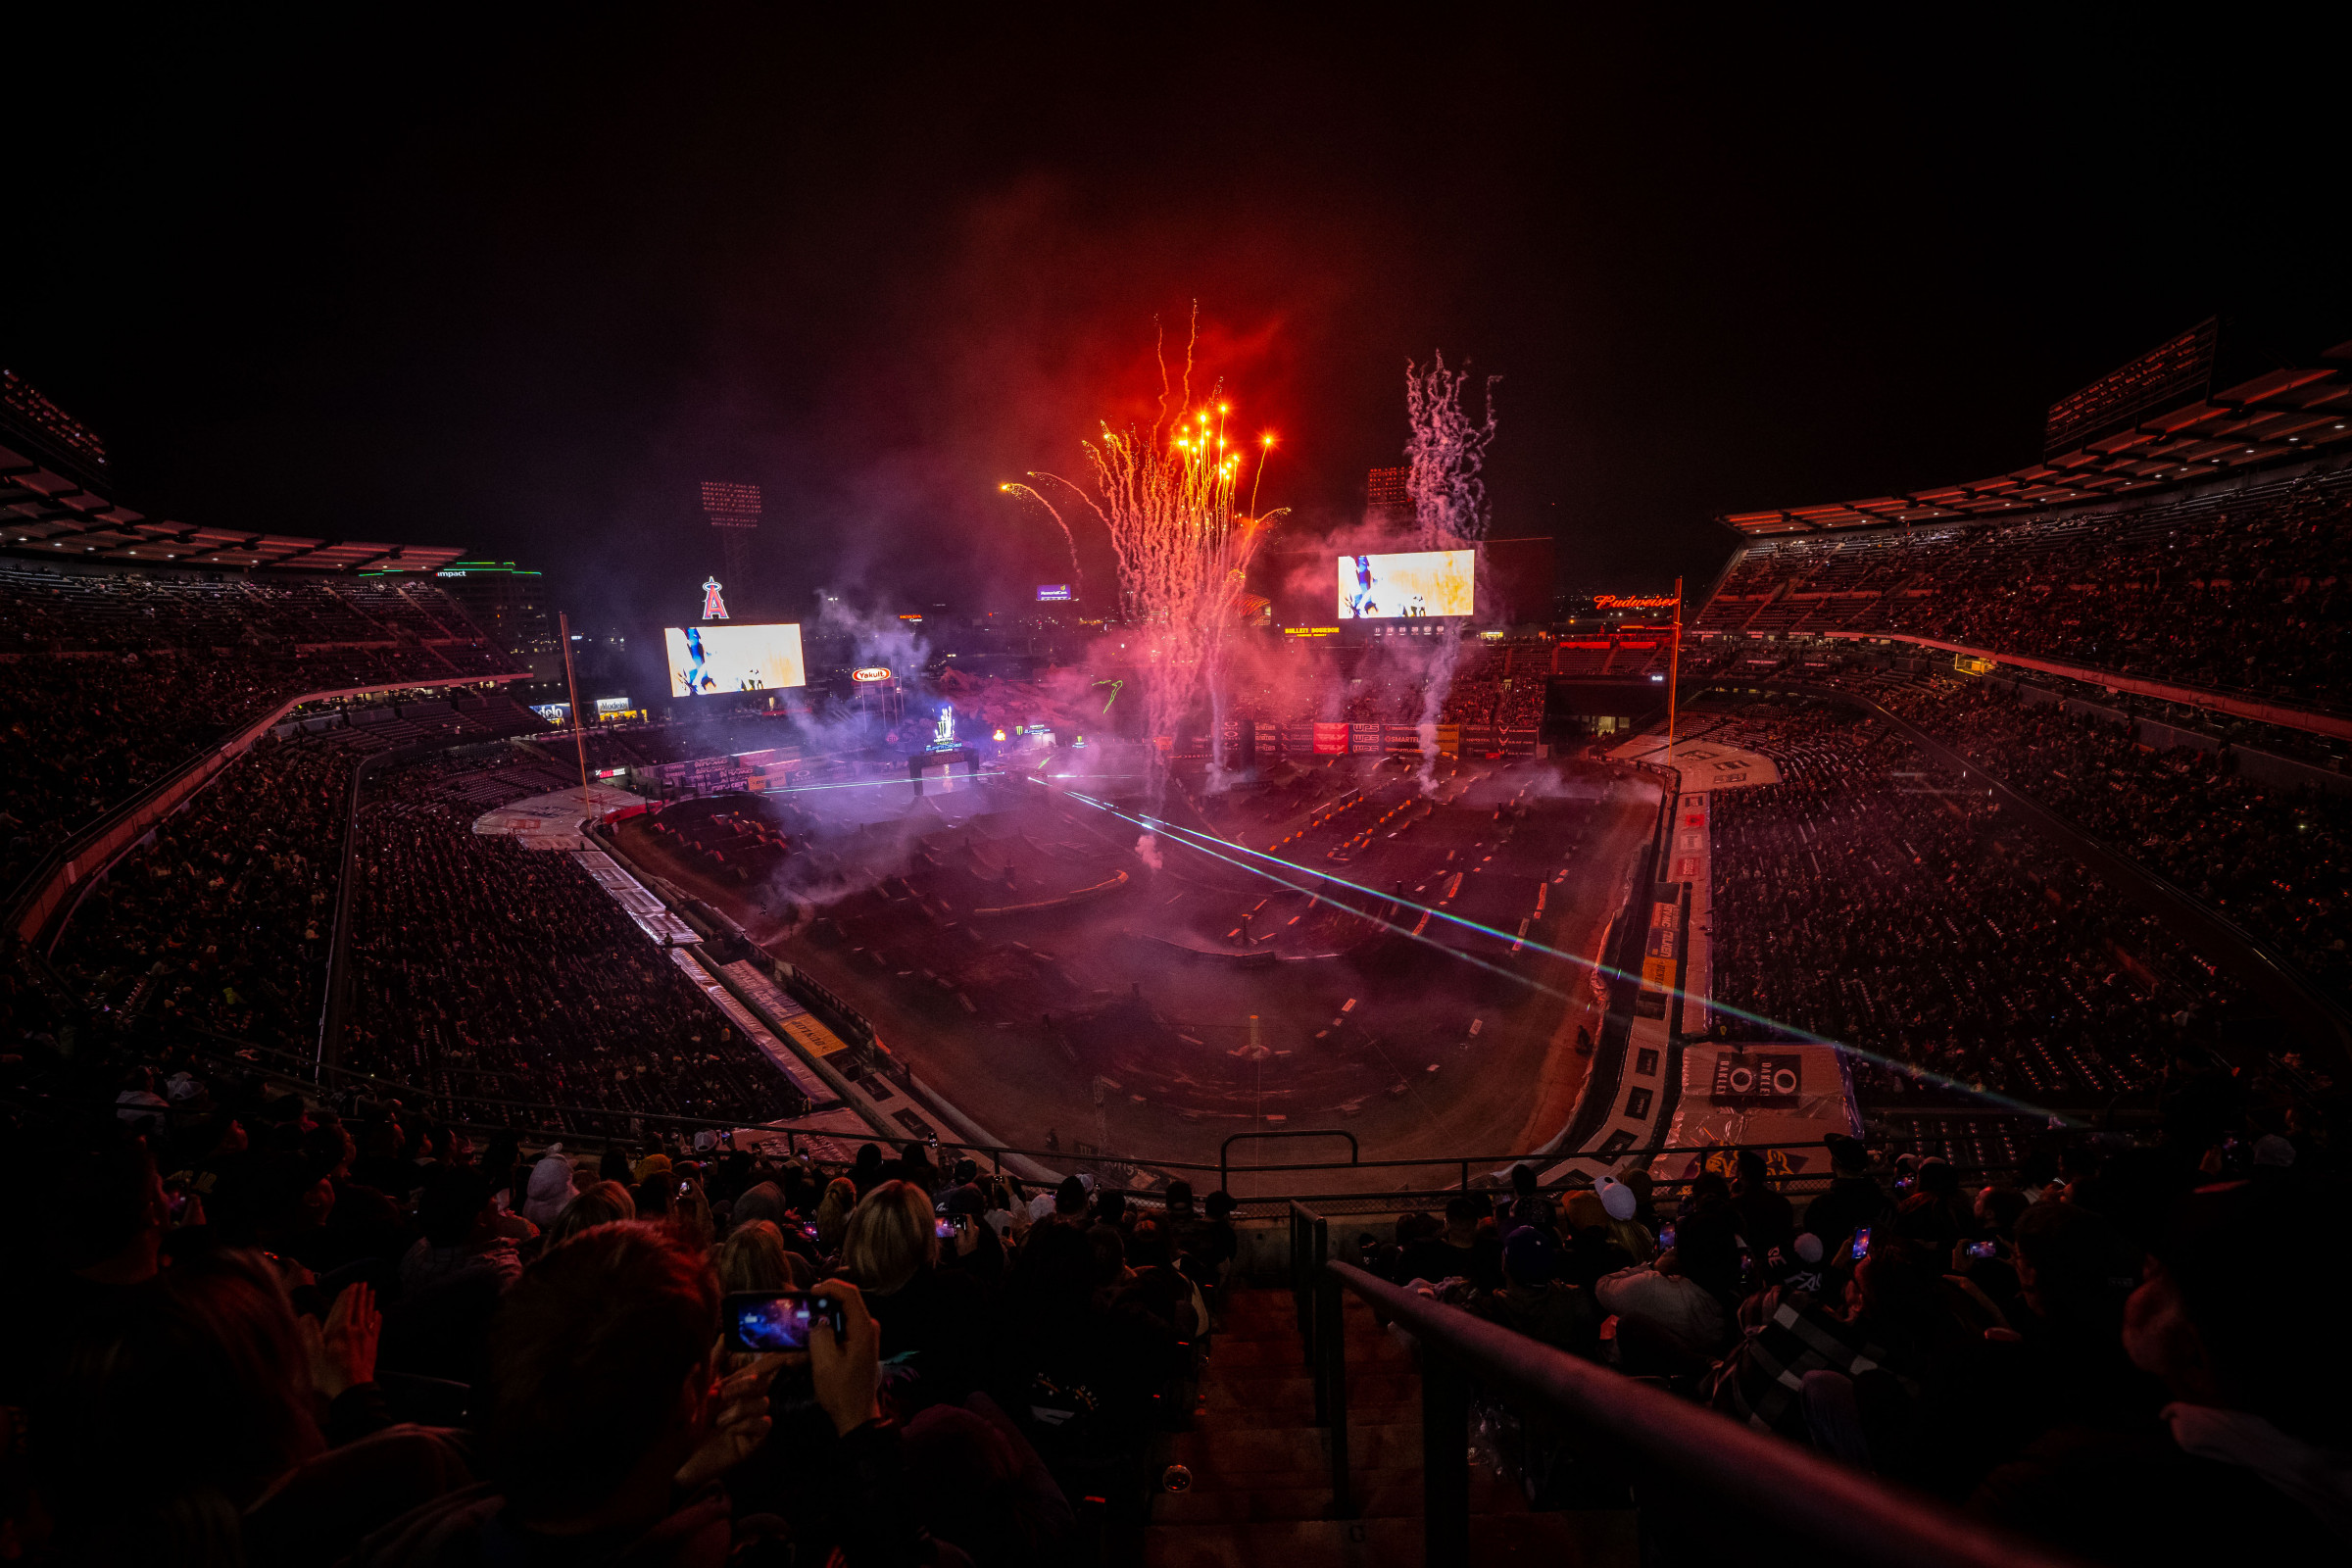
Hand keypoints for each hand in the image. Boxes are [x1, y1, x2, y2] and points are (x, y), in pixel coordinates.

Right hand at [308, 1281, 380, 1397]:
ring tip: (372, 1292)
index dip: (347, 1295)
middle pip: (358, 1307)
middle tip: (363, 1283)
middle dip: (360, 1294)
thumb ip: (309, 1332)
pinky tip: (378, 1314)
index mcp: (340, 1329)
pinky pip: (376, 1328)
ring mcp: (366, 1339)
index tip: (350, 1284)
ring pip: (369, 1315)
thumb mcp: (312, 1354)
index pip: (344, 1306)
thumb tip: (307, 1316)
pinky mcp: (372, 1348)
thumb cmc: (329, 1375)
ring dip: (370, 1302)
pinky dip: (377, 1319)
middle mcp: (355, 1330)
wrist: (353, 1392)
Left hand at [675, 1349, 782, 1491]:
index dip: (764, 1361)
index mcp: (733, 1388)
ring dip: (737, 1409)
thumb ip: (710, 1362)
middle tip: (718, 1395)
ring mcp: (751, 1420)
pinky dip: (746, 1424)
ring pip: (763, 1402)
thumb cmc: (684, 1421)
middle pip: (762, 1382)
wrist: (679, 1455)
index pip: (755, 1369)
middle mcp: (745, 1402)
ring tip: (718, 1421)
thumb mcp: (693, 1386)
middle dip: (739, 1386)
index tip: (770, 1355)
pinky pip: (764, 1423)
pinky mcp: (755, 1439)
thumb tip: (724, 1335)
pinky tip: (730, 1432)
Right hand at [808, 1278, 882, 1435]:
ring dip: (823, 1314)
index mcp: (864, 1328)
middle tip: (801, 1302)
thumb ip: (820, 1334)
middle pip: (846, 1301)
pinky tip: (811, 1335)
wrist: (856, 1417)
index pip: (849, 1293)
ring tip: (803, 1318)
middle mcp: (868, 1327)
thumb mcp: (825, 1362)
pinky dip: (827, 1327)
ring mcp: (865, 1337)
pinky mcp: (859, 1346)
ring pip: (843, 1314)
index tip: (809, 1291)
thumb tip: (818, 1320)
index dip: (829, 1286)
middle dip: (823, 1298)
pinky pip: (842, 1327)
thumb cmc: (841, 1391)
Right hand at [953, 1218, 979, 1257]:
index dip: (961, 1216)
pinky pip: (965, 1229)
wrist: (969, 1256)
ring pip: (964, 1225)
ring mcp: (974, 1231)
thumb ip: (959, 1231)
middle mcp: (975, 1228)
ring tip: (958, 1238)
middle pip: (965, 1221)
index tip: (955, 1218)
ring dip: (959, 1230)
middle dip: (959, 1225)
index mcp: (973, 1229)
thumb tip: (958, 1223)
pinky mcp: (972, 1233)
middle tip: (956, 1233)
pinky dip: (961, 1233)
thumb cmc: (965, 1250)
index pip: (968, 1217)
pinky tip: (959, 1239)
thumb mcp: (960, 1241)